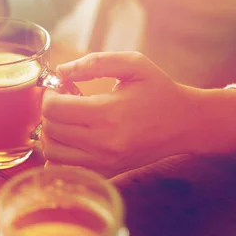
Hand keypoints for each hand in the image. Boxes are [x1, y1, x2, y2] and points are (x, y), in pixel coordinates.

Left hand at [41, 52, 235, 176]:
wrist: (186, 123)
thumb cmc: (159, 90)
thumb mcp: (133, 64)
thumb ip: (95, 63)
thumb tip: (61, 71)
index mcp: (108, 113)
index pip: (54, 109)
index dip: (50, 94)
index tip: (61, 87)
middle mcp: (103, 143)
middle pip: (50, 129)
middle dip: (50, 111)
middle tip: (66, 100)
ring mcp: (104, 162)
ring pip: (52, 152)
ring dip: (51, 132)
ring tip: (69, 118)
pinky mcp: (106, 172)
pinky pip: (65, 168)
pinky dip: (59, 153)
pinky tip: (72, 137)